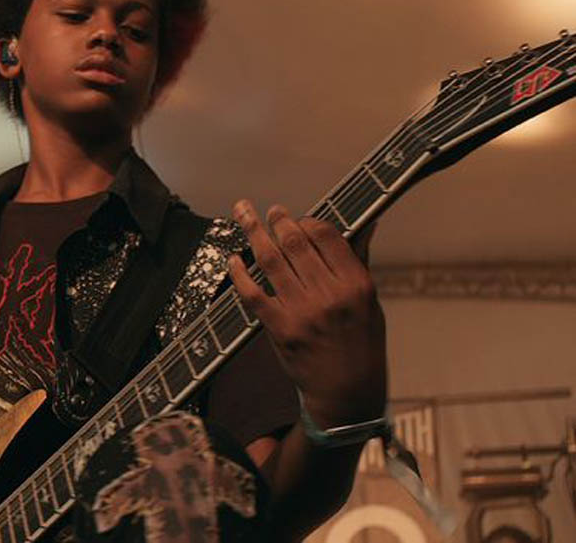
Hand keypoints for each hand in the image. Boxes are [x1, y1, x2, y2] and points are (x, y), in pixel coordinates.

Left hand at [227, 200, 386, 428]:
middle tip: (270, 211)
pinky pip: (253, 294)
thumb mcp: (371, 303)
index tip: (299, 218)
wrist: (347, 393)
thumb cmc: (361, 345)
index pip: (327, 236)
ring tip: (245, 214)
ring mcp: (302, 311)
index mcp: (356, 285)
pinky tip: (233, 260)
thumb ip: (361, 262)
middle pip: (295, 243)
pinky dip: (240, 273)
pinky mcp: (280, 329)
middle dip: (278, 220)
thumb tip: (369, 223)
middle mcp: (330, 295)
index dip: (309, 221)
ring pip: (271, 260)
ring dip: (253, 233)